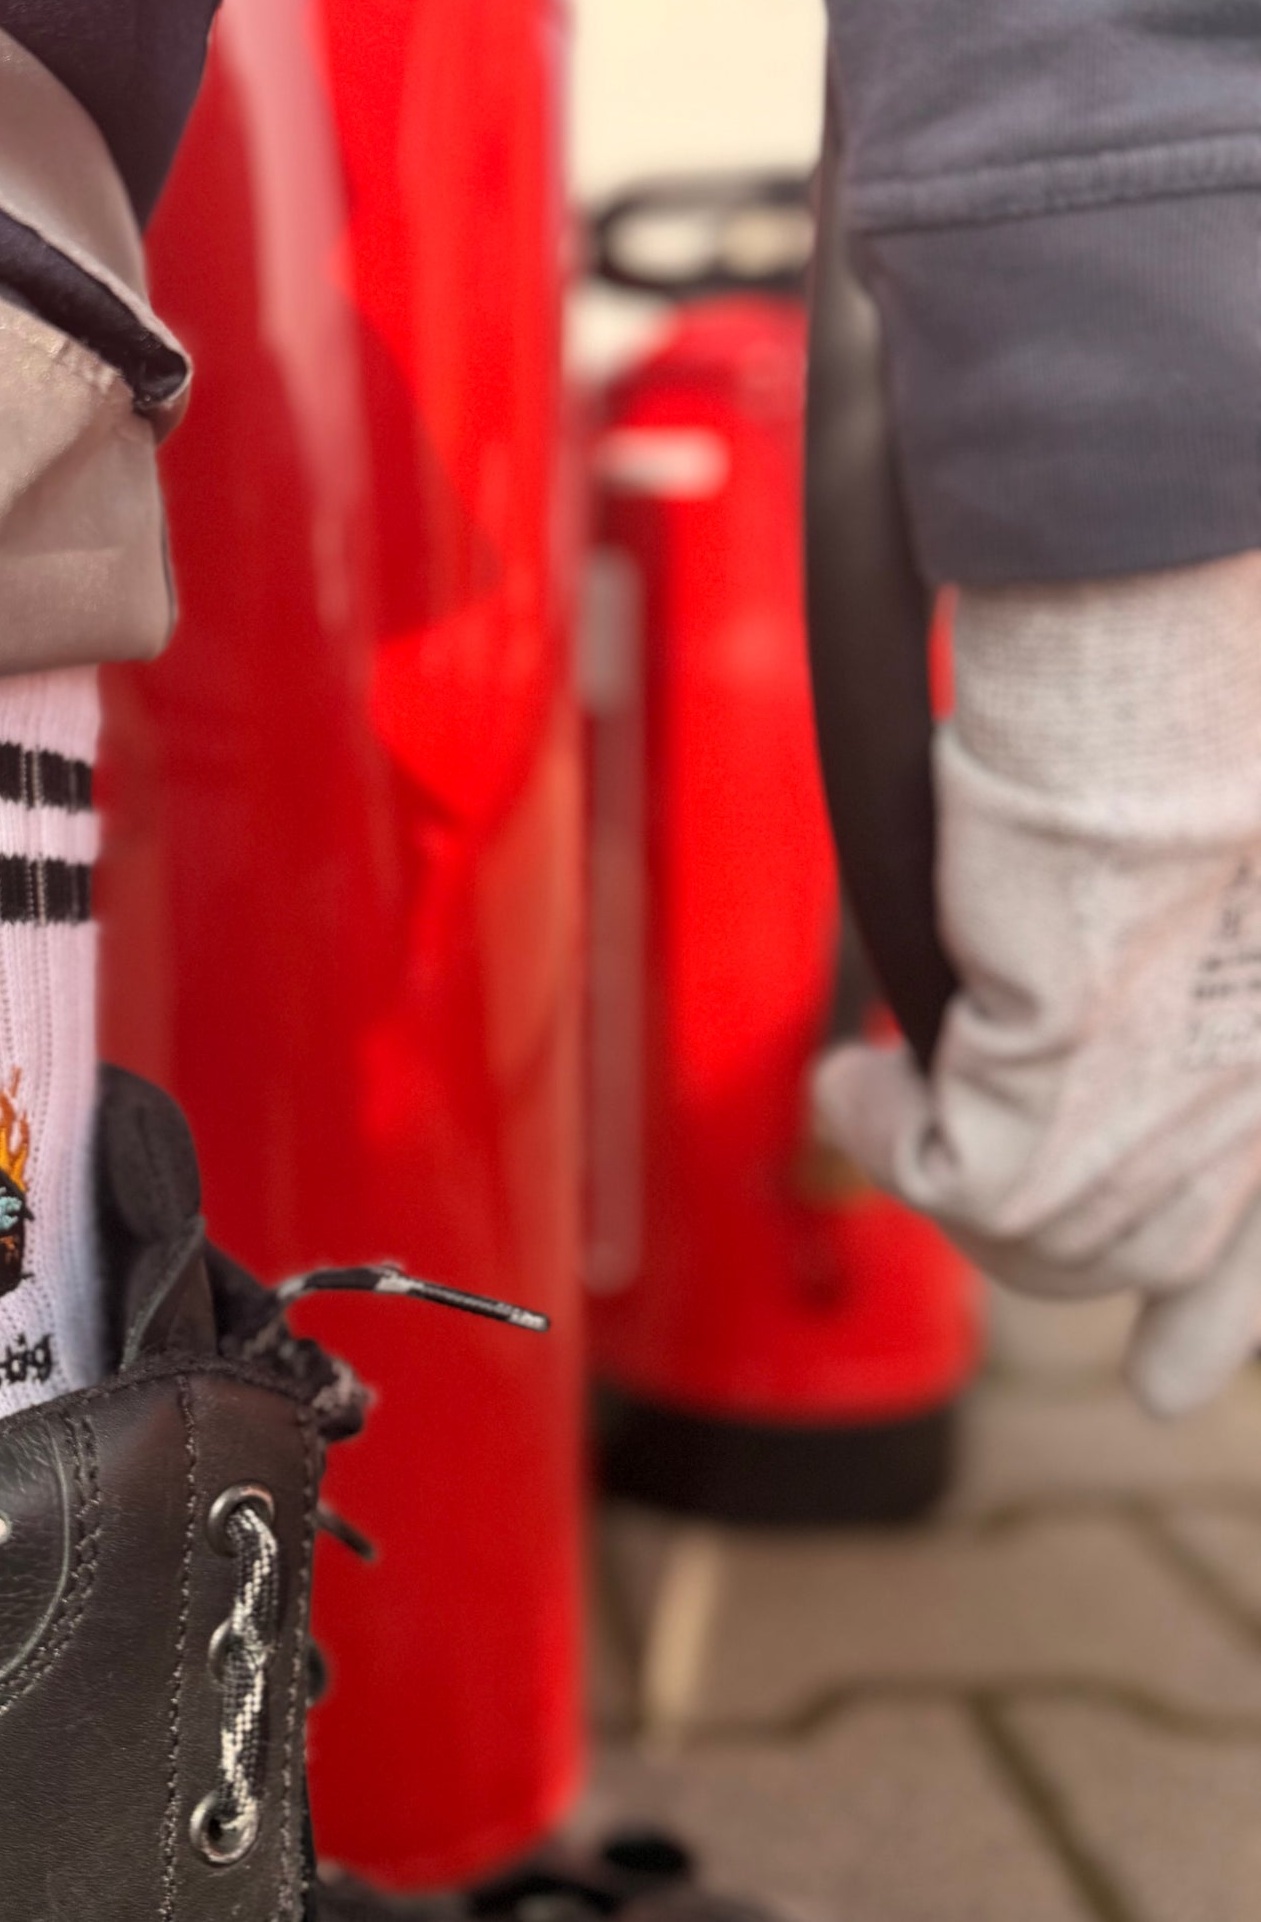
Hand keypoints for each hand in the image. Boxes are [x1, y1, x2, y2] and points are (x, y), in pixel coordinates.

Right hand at [815, 555, 1260, 1414]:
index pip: (1251, 1250)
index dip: (1209, 1318)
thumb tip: (1090, 996)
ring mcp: (1169, 1125)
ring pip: (1035, 1237)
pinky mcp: (1060, 1100)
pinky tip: (855, 1072)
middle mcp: (1249, 1120)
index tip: (1167, 1384)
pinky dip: (875, 1126)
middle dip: (1034, 1233)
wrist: (1156, 693)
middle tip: (939, 1147)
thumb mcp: (1218, 875)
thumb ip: (1193, 954)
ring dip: (941, 1170)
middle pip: (1134, 1252)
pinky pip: (944, 1177)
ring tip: (886, 1086)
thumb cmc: (1198, 731)